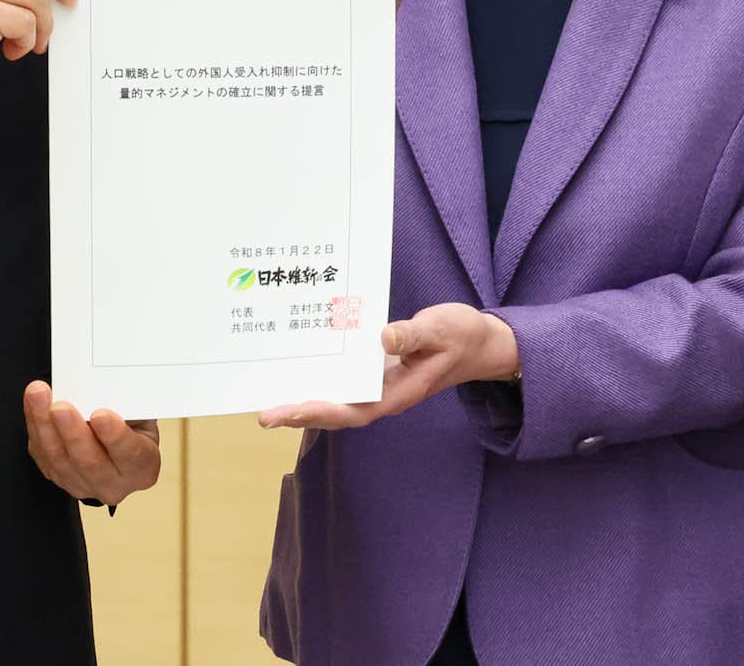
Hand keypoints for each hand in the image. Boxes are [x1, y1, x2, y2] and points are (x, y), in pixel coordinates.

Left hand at [22, 382, 160, 505]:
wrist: (115, 442)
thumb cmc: (131, 424)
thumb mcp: (141, 413)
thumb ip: (128, 405)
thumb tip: (106, 383)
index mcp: (142, 468)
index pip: (131, 455)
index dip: (115, 436)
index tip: (101, 415)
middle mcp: (113, 484)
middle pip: (90, 462)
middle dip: (72, 432)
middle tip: (61, 407)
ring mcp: (82, 484)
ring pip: (59, 460)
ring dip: (45, 426)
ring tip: (39, 396)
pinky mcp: (57, 476)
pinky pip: (41, 453)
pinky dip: (35, 425)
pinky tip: (32, 404)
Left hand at [254, 303, 518, 430]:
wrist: (479, 342)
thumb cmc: (462, 335)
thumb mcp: (441, 328)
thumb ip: (413, 334)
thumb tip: (384, 337)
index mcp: (399, 392)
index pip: (354, 410)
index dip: (321, 412)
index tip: (290, 412)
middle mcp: (384, 394)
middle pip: (337, 412)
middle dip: (300, 414)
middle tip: (263, 414)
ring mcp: (380, 385)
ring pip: (337, 400)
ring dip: (304, 402)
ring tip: (268, 403)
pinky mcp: (377, 372)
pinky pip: (344, 381)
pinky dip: (320, 380)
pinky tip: (298, 372)